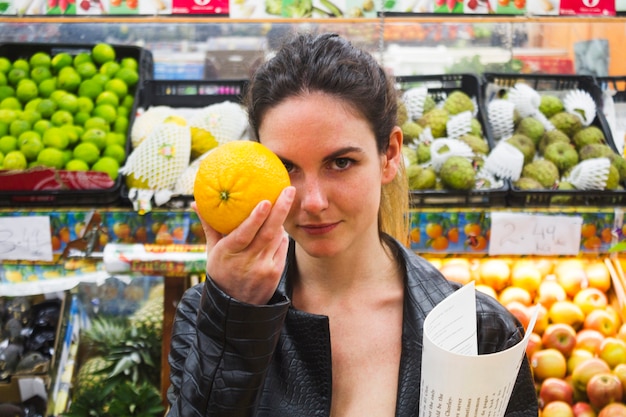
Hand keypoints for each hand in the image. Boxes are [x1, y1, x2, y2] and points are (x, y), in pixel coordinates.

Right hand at [192, 186, 295, 304]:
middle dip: (280, 210)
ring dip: (282, 219)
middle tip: (289, 190)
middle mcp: (247, 261)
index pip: (244, 235)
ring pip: (277, 238)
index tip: (265, 201)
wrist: (235, 305)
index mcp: (228, 253)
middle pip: (267, 233)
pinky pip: (282, 247)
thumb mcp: (212, 251)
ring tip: (286, 198)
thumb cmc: (221, 271)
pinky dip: (281, 234)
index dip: (255, 218)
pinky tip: (281, 224)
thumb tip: (197, 203)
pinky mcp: (275, 272)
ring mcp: (264, 268)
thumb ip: (209, 226)